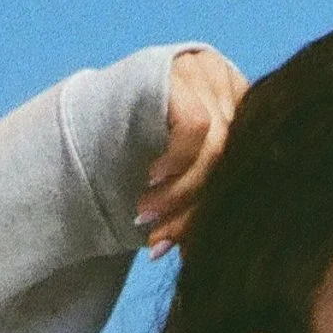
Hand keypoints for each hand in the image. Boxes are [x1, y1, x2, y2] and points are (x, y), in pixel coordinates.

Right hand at [138, 45, 247, 255]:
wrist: (90, 106)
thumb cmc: (141, 148)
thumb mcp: (177, 175)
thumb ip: (196, 204)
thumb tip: (200, 260)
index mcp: (241, 107)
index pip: (241, 168)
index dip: (215, 214)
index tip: (186, 252)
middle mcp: (231, 84)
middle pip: (230, 160)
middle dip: (193, 209)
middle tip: (160, 239)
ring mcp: (209, 72)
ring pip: (215, 149)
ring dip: (180, 192)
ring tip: (146, 212)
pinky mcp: (183, 73)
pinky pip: (195, 128)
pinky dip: (177, 162)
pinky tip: (152, 178)